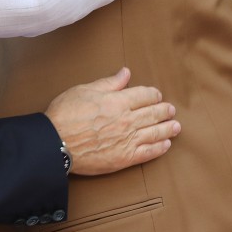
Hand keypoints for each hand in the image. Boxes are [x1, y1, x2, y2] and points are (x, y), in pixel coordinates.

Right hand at [44, 67, 179, 175]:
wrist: (55, 143)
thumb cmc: (66, 113)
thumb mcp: (85, 90)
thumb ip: (109, 83)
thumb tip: (126, 73)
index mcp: (118, 101)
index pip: (145, 95)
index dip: (153, 94)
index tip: (157, 96)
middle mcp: (127, 120)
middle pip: (154, 113)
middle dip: (165, 111)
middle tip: (171, 110)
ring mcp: (127, 140)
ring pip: (155, 133)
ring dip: (168, 128)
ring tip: (176, 126)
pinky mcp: (124, 158)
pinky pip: (148, 152)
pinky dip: (159, 148)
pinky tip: (166, 144)